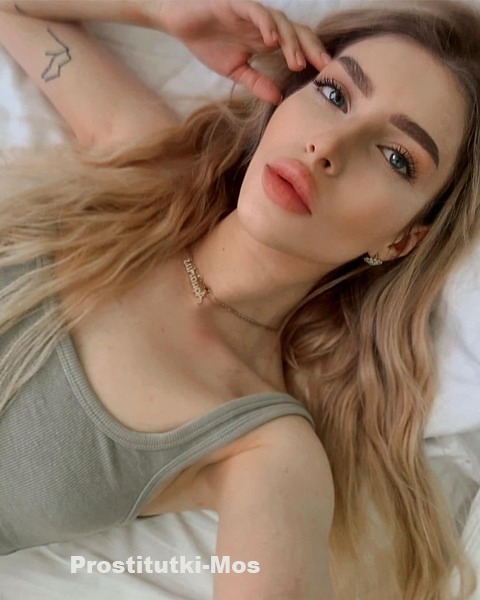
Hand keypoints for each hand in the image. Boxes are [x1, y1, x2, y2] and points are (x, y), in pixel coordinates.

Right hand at [152, 0, 330, 103]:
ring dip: (291, 42)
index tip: (326, 74)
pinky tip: (272, 39)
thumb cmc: (208, 42)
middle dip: (312, 48)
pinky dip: (266, 24)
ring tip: (297, 62)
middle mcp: (264, 25)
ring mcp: (251, 13)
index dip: (312, 56)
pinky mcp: (235, 4)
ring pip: (280, 22)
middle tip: (324, 66)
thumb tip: (278, 99)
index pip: (296, 45)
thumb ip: (257, 82)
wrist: (179, 23)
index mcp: (266, 39)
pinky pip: (256, 11)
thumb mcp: (236, 70)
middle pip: (296, 31)